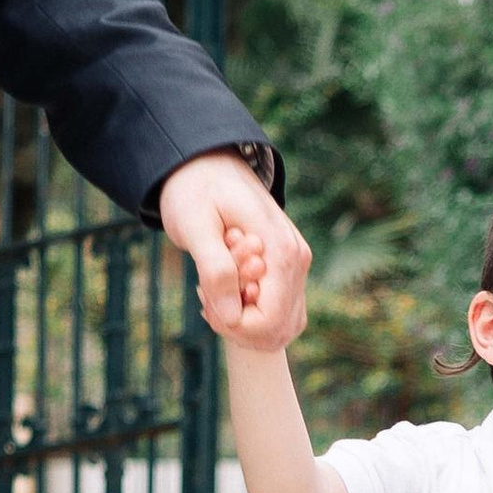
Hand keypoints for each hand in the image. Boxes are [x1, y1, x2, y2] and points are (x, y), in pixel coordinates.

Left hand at [160, 149, 308, 347]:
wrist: (206, 164)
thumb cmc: (195, 190)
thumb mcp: (194, 225)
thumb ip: (215, 269)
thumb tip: (232, 318)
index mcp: (281, 249)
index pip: (269, 321)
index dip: (232, 324)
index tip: (204, 296)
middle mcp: (298, 258)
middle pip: (278, 328)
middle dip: (236, 324)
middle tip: (206, 291)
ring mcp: (297, 264)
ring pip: (283, 325)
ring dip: (244, 321)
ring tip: (215, 287)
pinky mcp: (289, 268)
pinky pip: (280, 312)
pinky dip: (251, 313)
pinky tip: (226, 289)